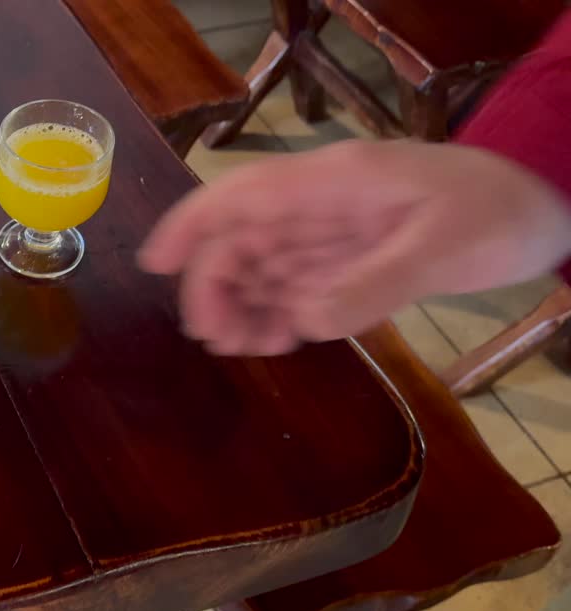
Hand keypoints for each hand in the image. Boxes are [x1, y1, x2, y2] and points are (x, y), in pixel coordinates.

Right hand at [137, 140, 570, 355]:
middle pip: (240, 241)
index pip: (242, 197)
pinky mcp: (344, 265)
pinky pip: (292, 290)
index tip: (153, 264)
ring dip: (242, 309)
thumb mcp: (443, 247)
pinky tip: (280, 343)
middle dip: (215, 287)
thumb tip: (303, 321)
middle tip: (216, 340)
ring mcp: (329, 237)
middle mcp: (318, 208)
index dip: (190, 226)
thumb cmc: (495, 213)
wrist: (543, 208)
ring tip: (250, 350)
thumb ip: (372, 284)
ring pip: (259, 270)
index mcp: (332, 184)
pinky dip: (276, 317)